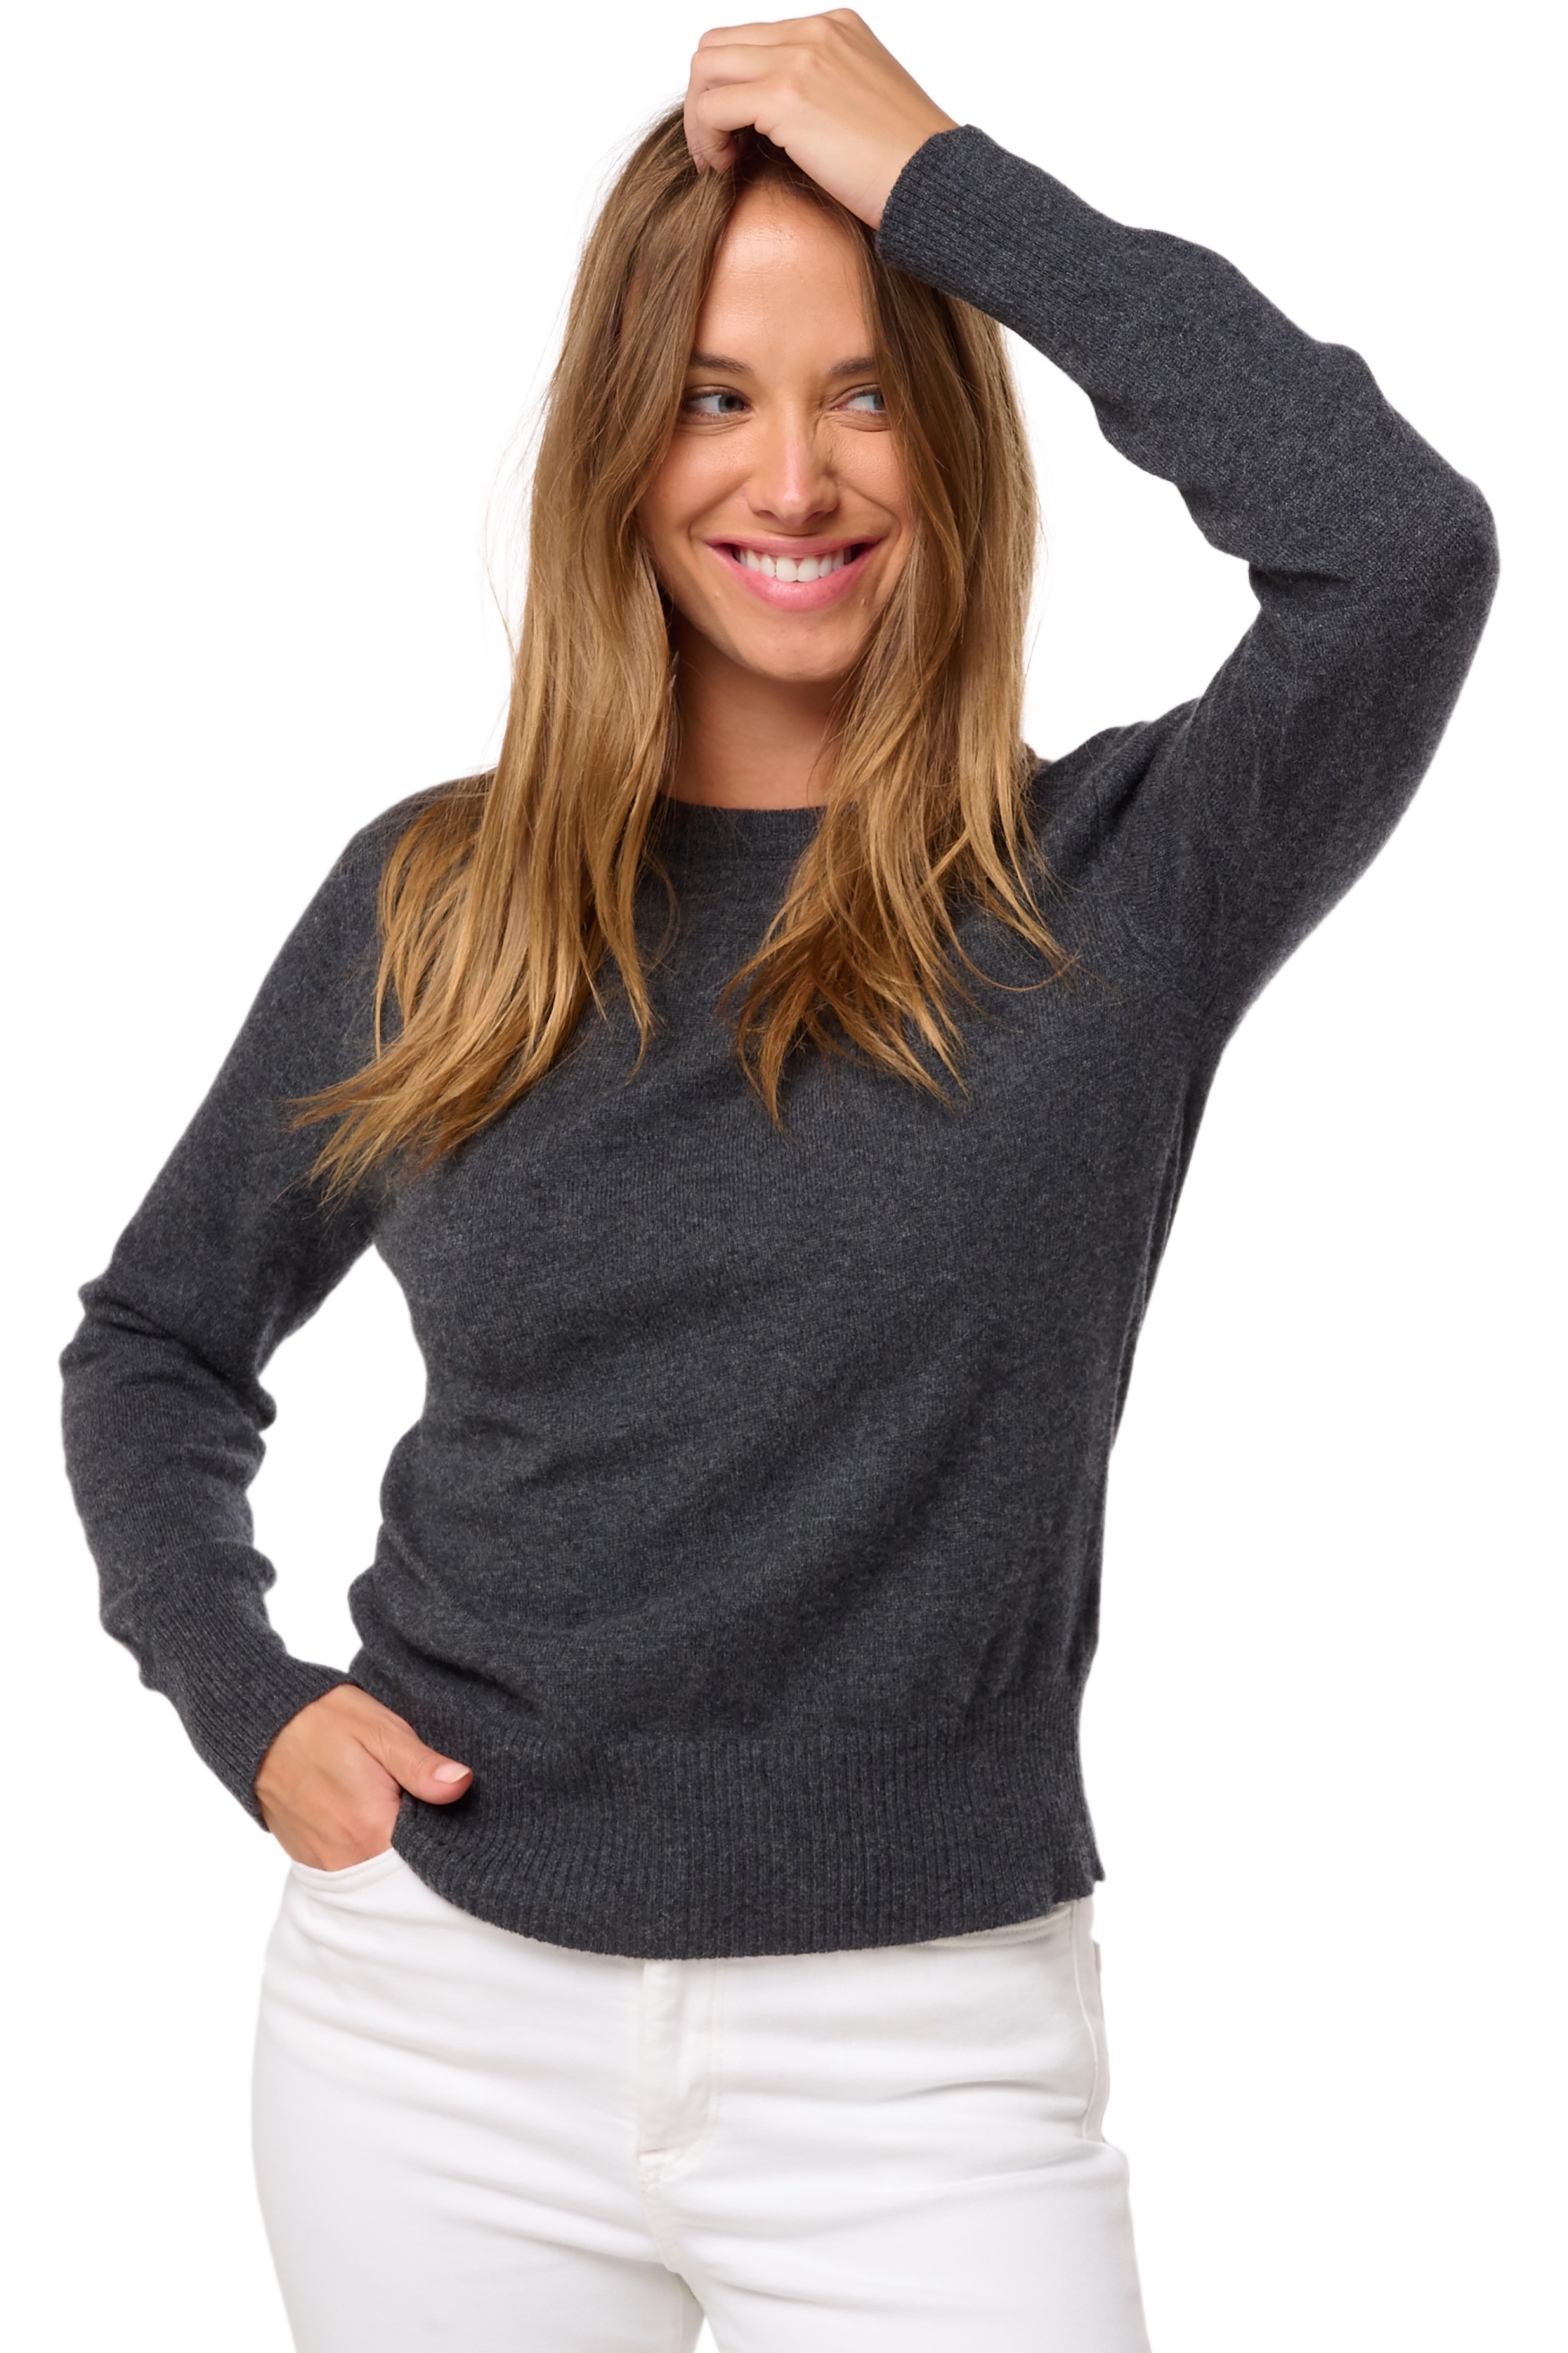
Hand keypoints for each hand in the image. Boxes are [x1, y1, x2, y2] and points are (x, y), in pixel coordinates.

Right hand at [254, 1684, 472, 1869]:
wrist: (263, 1727)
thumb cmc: (325, 1723)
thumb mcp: (380, 1731)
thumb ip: (421, 1765)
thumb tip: (462, 1784)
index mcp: (371, 1830)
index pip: (430, 1864)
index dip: (452, 1848)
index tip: (463, 1826)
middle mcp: (347, 1860)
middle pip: (405, 1877)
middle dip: (427, 1857)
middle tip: (439, 1818)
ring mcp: (326, 1865)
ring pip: (380, 1878)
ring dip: (399, 1858)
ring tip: (412, 1821)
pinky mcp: (312, 1861)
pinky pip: (354, 1872)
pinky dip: (373, 1857)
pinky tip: (383, 1827)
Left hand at [683, 10, 956, 228]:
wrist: (935, 183)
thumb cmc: (908, 165)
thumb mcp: (864, 108)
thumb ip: (824, 94)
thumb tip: (780, 120)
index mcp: (835, 28)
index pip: (755, 40)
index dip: (733, 87)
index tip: (737, 133)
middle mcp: (816, 32)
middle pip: (720, 45)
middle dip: (705, 96)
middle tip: (715, 147)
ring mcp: (800, 58)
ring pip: (707, 68)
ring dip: (700, 116)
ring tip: (716, 159)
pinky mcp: (786, 96)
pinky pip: (714, 106)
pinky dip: (706, 137)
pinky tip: (723, 166)